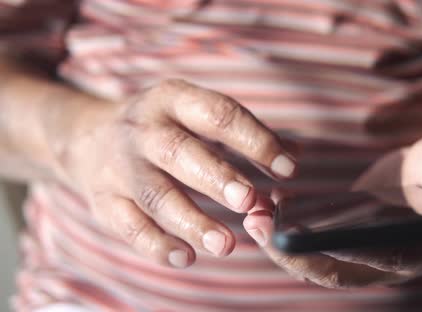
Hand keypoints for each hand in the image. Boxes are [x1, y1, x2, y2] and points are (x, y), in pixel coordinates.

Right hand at [57, 79, 295, 267]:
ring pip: (155, 194)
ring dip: (191, 220)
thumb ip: (244, 135)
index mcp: (174, 100)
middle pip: (179, 151)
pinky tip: (184, 258)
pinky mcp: (104, 199)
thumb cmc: (163, 128)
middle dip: (216, 176)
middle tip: (249, 200)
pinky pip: (129, 226)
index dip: (255, 140)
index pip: (218, 115)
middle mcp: (144, 129)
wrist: (87, 137)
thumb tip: (294, 155)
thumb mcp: (196, 115)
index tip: (288, 168)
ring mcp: (120, 166)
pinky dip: (156, 245)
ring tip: (225, 244)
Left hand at [243, 128, 421, 287]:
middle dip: (294, 254)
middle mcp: (389, 263)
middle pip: (337, 271)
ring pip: (317, 263)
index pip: (379, 258)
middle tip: (259, 224)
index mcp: (421, 250)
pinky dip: (287, 232)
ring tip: (253, 215)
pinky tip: (266, 207)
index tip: (297, 235)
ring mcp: (366, 255)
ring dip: (281, 245)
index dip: (340, 249)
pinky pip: (313, 245)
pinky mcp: (348, 240)